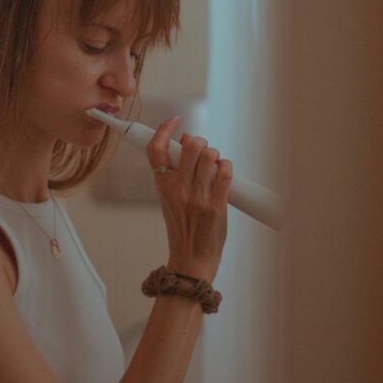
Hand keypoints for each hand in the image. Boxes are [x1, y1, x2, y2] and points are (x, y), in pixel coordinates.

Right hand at [147, 116, 231, 280]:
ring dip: (215, 155)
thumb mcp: (170, 200)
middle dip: (200, 143)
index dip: (164, 130)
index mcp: (162, 187)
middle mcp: (178, 190)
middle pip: (190, 146)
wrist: (192, 261)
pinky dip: (227, 167)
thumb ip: (176, 173)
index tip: (174, 121)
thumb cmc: (183, 229)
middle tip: (202, 151)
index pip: (156, 150)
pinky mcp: (217, 205)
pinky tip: (225, 172)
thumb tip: (188, 140)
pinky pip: (225, 171)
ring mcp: (197, 197)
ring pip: (210, 156)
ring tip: (215, 166)